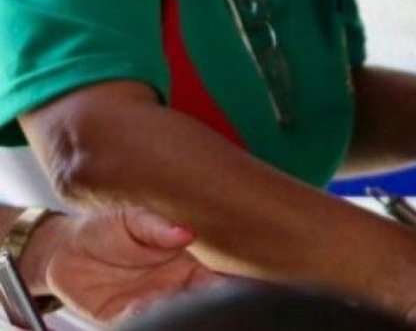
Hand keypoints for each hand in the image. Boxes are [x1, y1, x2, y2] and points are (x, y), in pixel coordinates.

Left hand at [27, 209, 216, 323]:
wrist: (65, 248)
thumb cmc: (108, 228)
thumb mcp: (133, 218)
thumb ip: (158, 226)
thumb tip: (186, 233)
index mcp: (187, 264)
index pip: (215, 280)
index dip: (224, 285)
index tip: (227, 285)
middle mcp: (171, 289)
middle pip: (196, 303)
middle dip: (199, 304)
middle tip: (193, 293)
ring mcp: (147, 305)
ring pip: (167, 316)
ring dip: (170, 313)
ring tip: (163, 299)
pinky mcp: (119, 317)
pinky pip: (133, 323)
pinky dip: (138, 318)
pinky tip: (139, 306)